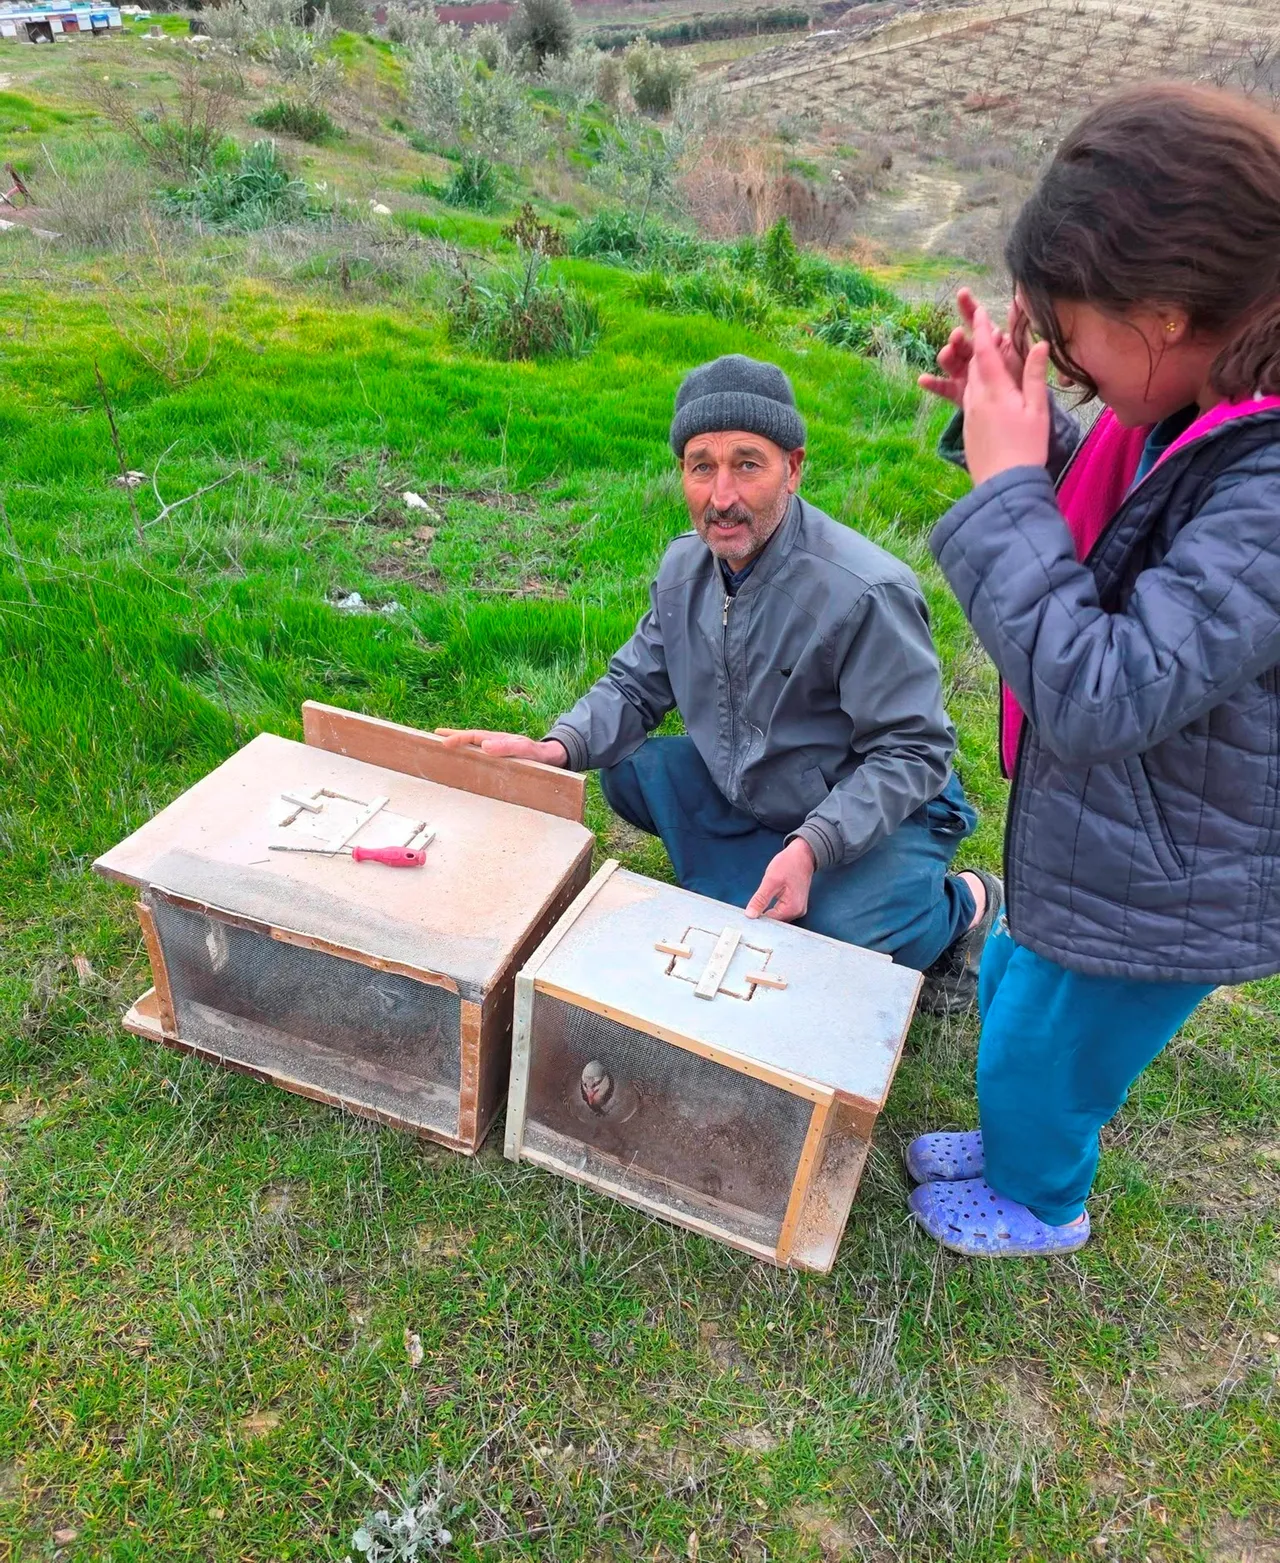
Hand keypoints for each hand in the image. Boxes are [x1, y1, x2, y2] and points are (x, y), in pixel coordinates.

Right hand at [434, 728, 567, 765]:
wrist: (555, 758)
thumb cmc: (541, 755)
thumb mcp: (525, 750)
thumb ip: (508, 748)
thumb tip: (484, 745)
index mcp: (498, 739)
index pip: (473, 736)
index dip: (458, 738)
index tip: (443, 742)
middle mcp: (496, 743)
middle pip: (471, 737)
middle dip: (453, 736)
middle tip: (434, 736)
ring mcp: (499, 751)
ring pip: (475, 746)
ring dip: (461, 745)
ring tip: (445, 746)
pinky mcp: (502, 760)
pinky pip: (482, 756)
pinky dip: (471, 755)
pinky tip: (466, 762)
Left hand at [745, 838, 815, 922]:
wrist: (802, 854)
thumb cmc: (789, 864)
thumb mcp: (771, 881)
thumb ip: (760, 899)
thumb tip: (750, 915)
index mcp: (792, 908)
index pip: (770, 921)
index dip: (757, 918)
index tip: (746, 914)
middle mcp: (797, 912)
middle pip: (774, 921)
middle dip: (762, 915)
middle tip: (750, 908)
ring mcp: (798, 909)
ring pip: (777, 916)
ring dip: (766, 911)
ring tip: (758, 903)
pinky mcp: (795, 904)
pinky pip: (781, 911)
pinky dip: (772, 908)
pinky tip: (766, 902)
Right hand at [918, 288, 1025, 405]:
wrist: (1020, 411)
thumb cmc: (1022, 380)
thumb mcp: (1022, 351)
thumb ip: (1018, 328)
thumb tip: (1018, 300)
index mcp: (990, 345)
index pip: (978, 323)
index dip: (970, 307)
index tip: (963, 293)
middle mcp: (975, 358)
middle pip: (961, 343)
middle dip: (958, 337)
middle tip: (958, 335)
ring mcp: (965, 376)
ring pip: (952, 363)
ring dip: (947, 356)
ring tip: (947, 353)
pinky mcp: (960, 395)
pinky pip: (945, 389)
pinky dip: (934, 384)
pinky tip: (923, 379)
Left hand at [961, 305, 1051, 486]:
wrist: (1003, 486)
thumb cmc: (1027, 448)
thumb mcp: (1036, 409)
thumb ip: (1034, 376)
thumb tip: (1040, 344)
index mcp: (994, 391)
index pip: (985, 351)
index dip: (982, 329)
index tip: (980, 311)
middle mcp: (976, 399)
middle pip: (975, 364)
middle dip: (979, 344)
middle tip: (987, 328)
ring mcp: (970, 414)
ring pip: (971, 382)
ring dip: (977, 366)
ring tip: (988, 355)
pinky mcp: (968, 428)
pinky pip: (970, 399)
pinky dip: (977, 386)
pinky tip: (987, 389)